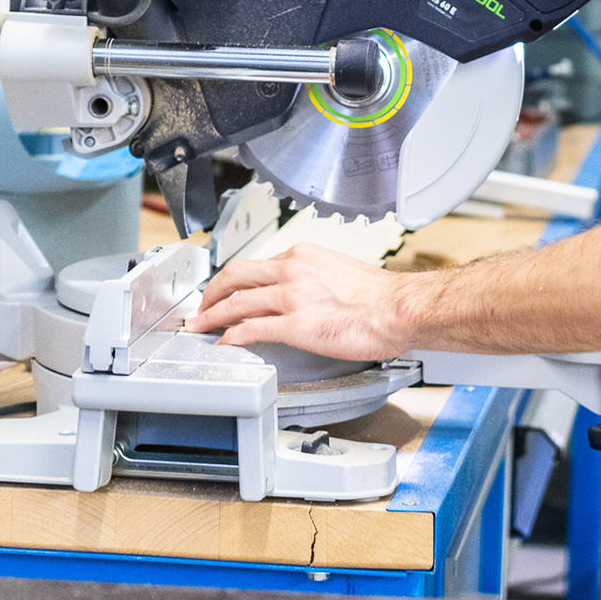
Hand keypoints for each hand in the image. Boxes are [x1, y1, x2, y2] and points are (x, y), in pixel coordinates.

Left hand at [186, 243, 408, 360]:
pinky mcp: (295, 325)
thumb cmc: (381, 296)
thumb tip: (302, 294)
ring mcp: (291, 297)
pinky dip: (230, 337)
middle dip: (211, 292)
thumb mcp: (339, 272)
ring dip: (212, 316)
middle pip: (235, 275)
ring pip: (235, 302)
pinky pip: (249, 330)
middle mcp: (292, 270)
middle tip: (202, 306)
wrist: (399, 309)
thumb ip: (313, 278)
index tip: (229, 291)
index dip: (235, 280)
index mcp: (303, 255)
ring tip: (202, 328)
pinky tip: (225, 344)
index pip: (257, 264)